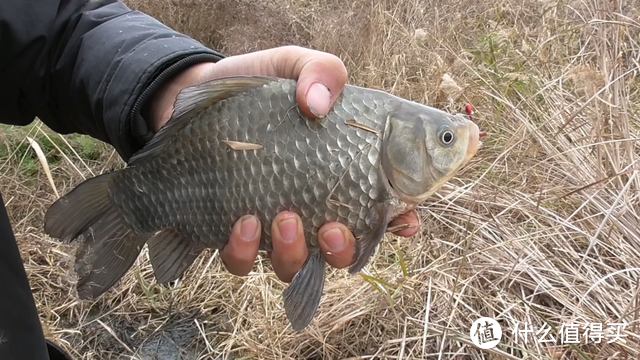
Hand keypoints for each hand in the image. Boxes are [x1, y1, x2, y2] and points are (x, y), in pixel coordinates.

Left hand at [145, 46, 419, 281]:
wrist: (196, 104)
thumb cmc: (256, 88)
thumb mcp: (291, 65)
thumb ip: (319, 72)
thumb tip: (317, 104)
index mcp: (339, 176)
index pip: (383, 209)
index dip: (399, 222)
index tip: (402, 222)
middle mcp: (312, 209)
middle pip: (342, 253)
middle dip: (343, 251)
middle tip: (332, 228)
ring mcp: (273, 227)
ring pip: (296, 266)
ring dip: (295, 254)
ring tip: (283, 219)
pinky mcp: (234, 234)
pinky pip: (243, 262)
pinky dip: (245, 250)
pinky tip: (242, 221)